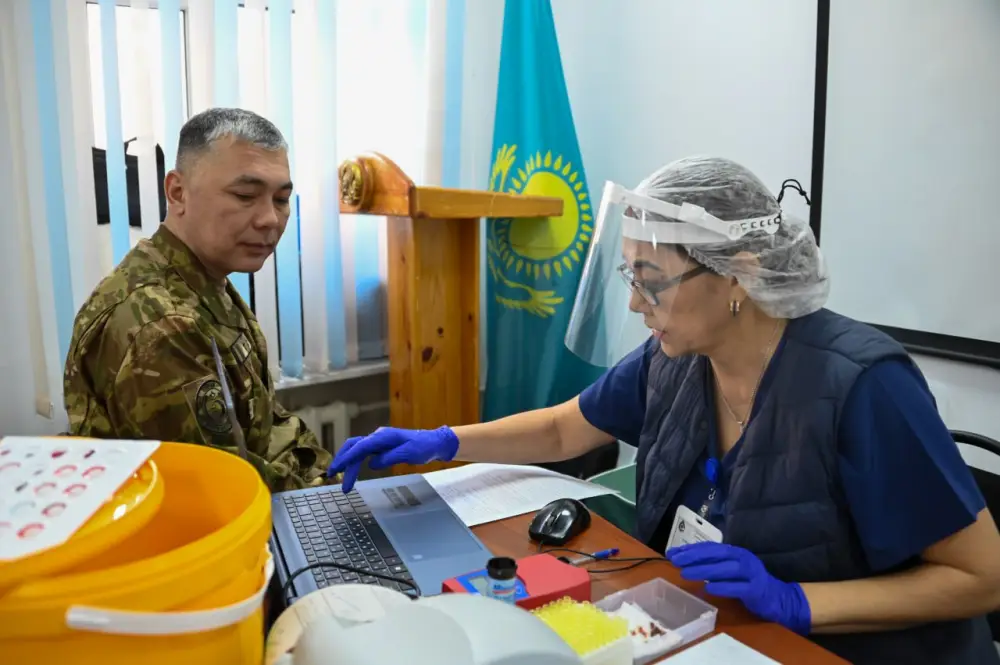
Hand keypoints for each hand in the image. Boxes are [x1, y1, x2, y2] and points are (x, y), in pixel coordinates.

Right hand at [325, 426, 459, 491]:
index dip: (346, 458)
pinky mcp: (382, 446)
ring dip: (347, 463)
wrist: (435, 442)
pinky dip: (355, 462)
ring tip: (342, 479)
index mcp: (383, 437)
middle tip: (332, 476)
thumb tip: (372, 464)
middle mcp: (378, 436)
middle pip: (354, 446)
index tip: (335, 470)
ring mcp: (379, 441)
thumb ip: (389, 458)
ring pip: (357, 450)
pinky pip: (363, 453)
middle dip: (342, 460)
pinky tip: (351, 471)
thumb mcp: (409, 454)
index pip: (360, 447)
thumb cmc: (424, 447)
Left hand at [666, 542, 810, 634]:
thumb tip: (684, 563)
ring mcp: (751, 573)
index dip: (690, 549)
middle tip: (675, 560)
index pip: (710, 547)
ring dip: (704, 570)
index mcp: (735, 552)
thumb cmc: (748, 583)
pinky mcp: (756, 589)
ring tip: (685, 573)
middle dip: (694, 556)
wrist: (777, 598)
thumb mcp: (729, 571)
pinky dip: (723, 587)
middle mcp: (743, 558)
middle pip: (716, 554)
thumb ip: (711, 566)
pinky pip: (738, 587)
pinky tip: (708, 588)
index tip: (672, 553)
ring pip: (726, 569)